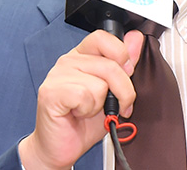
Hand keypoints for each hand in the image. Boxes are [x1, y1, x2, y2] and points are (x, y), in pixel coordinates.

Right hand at [19, 29, 143, 169]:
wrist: (62, 148)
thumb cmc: (83, 122)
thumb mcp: (113, 92)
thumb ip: (124, 65)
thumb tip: (135, 38)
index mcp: (82, 56)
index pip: (103, 38)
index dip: (122, 55)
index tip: (127, 73)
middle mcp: (69, 61)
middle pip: (110, 65)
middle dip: (123, 91)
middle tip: (117, 105)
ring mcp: (57, 75)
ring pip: (99, 83)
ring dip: (100, 104)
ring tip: (88, 110)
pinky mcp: (51, 92)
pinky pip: (84, 95)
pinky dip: (87, 109)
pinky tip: (78, 113)